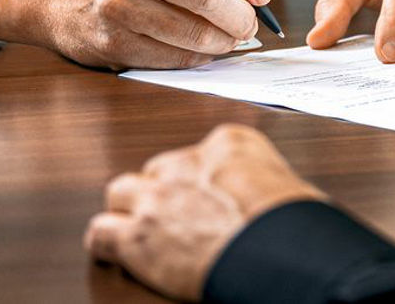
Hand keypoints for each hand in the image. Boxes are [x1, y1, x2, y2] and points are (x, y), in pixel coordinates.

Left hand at [85, 124, 322, 299]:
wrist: (274, 249)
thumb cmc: (293, 220)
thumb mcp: (285, 181)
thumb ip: (257, 181)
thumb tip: (256, 203)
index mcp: (227, 142)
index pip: (199, 153)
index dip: (198, 181)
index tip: (206, 196)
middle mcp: (186, 162)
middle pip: (156, 170)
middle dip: (162, 191)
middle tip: (176, 217)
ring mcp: (157, 197)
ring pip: (120, 191)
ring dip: (130, 209)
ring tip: (143, 231)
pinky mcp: (136, 236)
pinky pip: (100, 233)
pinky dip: (107, 243)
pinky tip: (119, 253)